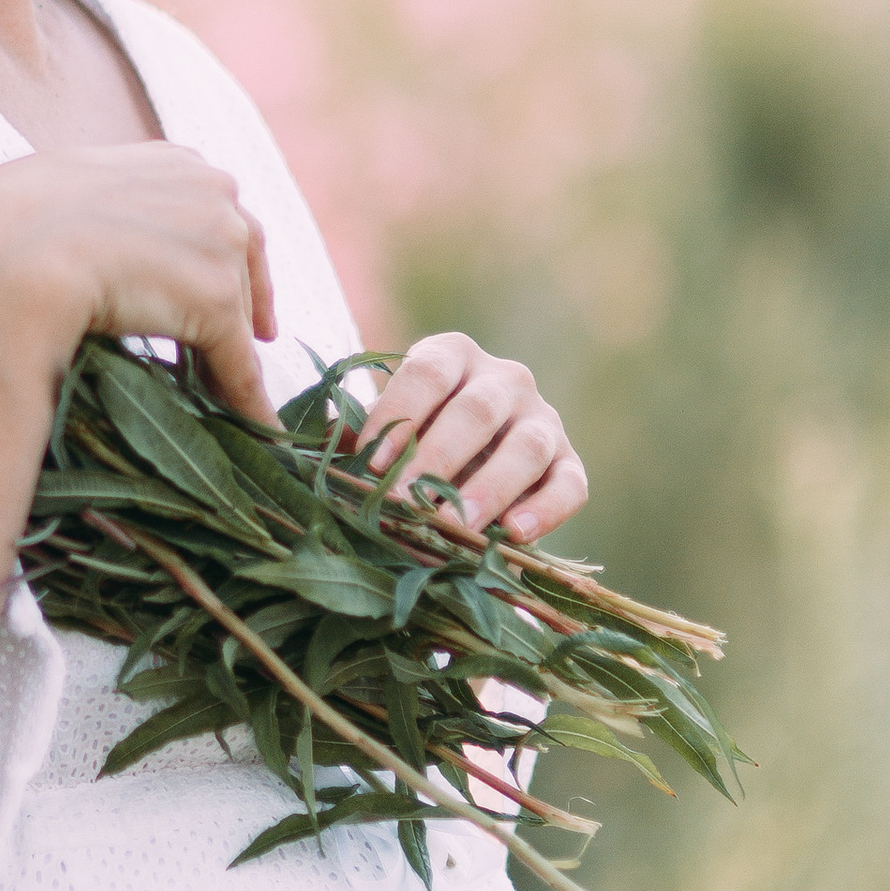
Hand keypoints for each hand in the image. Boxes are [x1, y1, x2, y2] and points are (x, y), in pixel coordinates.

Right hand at [0, 145, 279, 427]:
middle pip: (240, 257)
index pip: (215, 209)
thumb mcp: (54, 188)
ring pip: (235, 312)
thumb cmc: (1, 225)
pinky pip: (238, 362)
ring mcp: (218, 241)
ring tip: (219, 397)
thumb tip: (78, 227)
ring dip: (228, 355)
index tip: (226, 283)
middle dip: (241, 301)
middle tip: (240, 342)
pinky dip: (246, 399)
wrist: (3, 255)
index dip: (221, 252)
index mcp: (173, 159)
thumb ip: (96, 199)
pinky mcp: (215, 300)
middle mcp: (210, 187)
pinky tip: (253, 427)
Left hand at [359, 332, 585, 542]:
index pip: (427, 373)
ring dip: (491, 488)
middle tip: (406, 500)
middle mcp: (504, 378)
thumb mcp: (387, 427)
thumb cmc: (415, 437)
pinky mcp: (569, 463)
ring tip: (459, 526)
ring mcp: (543, 419)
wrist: (474, 458)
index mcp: (452, 356)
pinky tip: (515, 534)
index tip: (370, 460)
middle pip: (476, 411)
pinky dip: (547, 510)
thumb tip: (320, 448)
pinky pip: (569, 484)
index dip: (399, 414)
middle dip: (438, 457)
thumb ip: (356, 434)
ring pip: (527, 447)